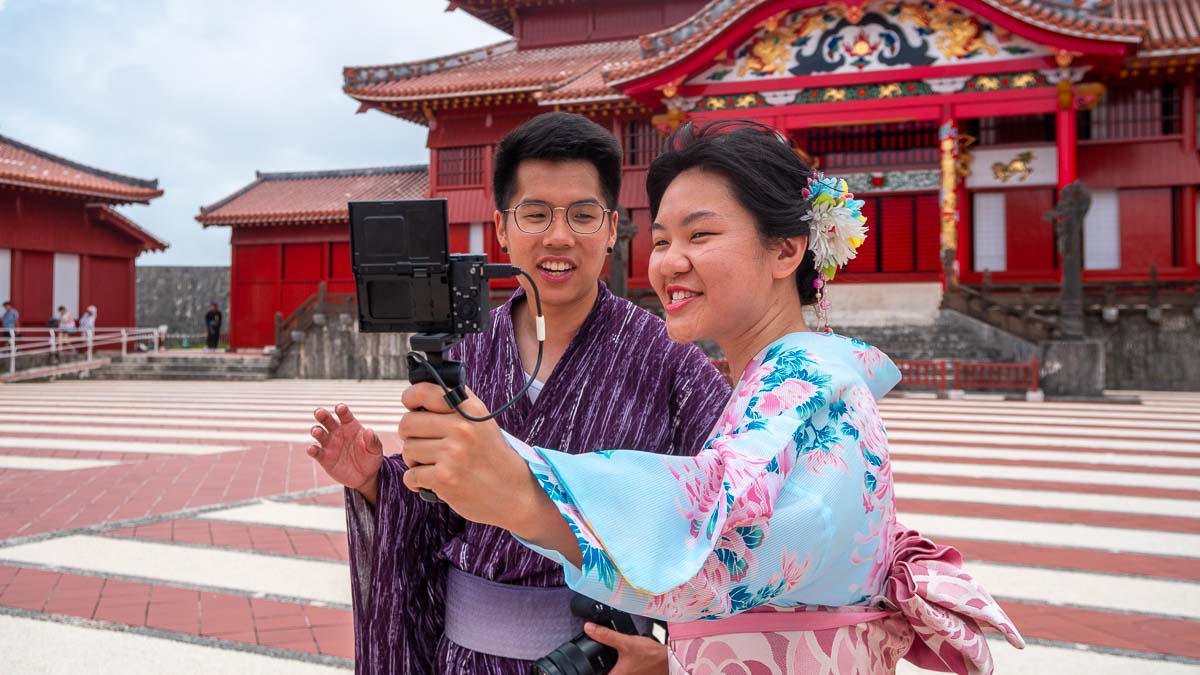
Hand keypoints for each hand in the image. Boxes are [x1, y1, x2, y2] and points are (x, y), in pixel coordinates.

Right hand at [308, 404, 383, 502]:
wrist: (365, 476)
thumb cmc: (371, 458)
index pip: (345, 415)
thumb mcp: (375, 450)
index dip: (342, 410)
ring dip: (316, 431)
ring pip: (320, 434)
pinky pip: (316, 452)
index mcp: (351, 426)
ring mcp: (329, 445)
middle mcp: (338, 433)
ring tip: (317, 431)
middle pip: (328, 421)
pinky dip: (312, 450)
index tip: (340, 408)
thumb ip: (373, 440)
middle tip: (319, 412)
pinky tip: (312, 449)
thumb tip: (369, 431)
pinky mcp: (324, 458)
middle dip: (323, 415)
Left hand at [398, 383, 542, 533]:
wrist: (515, 493)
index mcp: (470, 410)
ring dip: (414, 460)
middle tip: (424, 444)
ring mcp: (452, 454)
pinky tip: (433, 482)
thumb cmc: (494, 458)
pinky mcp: (444, 478)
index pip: (425, 391)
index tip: (410, 405)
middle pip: (408, 423)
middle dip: (410, 436)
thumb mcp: (483, 422)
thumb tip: (419, 395)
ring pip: (408, 449)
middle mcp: (461, 428)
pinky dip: (416, 482)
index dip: (410, 397)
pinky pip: (410, 475)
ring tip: (433, 465)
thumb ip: (457, 405)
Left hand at [584, 623, 668, 674]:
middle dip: (600, 667)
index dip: (589, 670)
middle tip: (596, 659)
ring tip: (611, 658)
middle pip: (605, 673)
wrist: (669, 660)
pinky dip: (619, 667)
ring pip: (614, 672)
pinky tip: (621, 659)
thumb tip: (589, 628)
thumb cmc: (651, 655)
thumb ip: (606, 635)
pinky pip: (623, 672)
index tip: (583, 666)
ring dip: (611, 667)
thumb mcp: (626, 642)